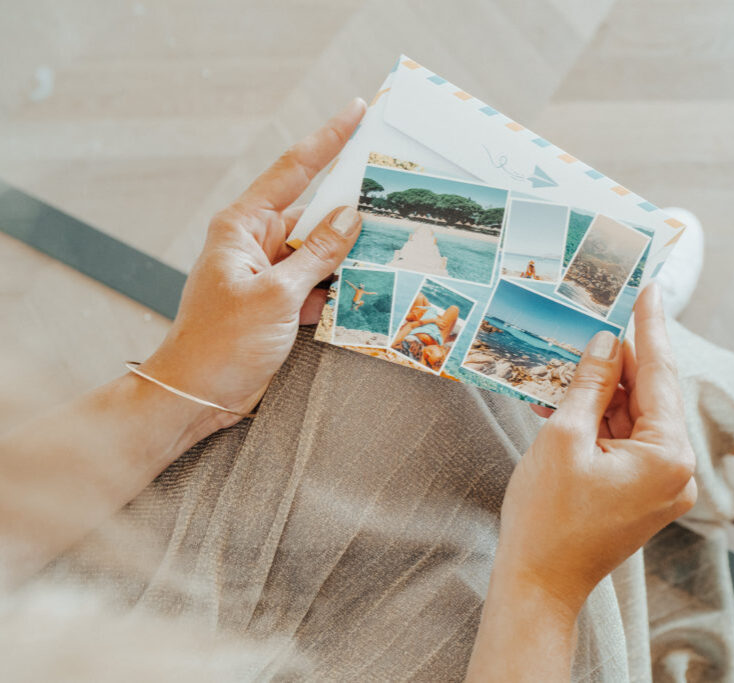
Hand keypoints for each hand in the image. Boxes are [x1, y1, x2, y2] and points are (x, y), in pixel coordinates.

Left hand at [142, 98, 366, 430]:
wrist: (195, 394)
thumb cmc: (221, 342)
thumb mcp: (277, 295)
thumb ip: (318, 254)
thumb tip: (351, 216)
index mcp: (244, 226)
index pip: (293, 171)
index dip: (328, 139)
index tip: (357, 112)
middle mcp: (256, 243)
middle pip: (314, 214)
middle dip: (351, 210)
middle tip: (394, 198)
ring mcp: (269, 274)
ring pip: (321, 252)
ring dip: (350, 256)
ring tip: (392, 248)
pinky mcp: (279, 303)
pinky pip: (318, 284)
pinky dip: (340, 289)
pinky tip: (368, 291)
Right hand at [494, 284, 696, 613]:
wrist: (539, 584)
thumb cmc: (548, 517)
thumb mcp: (564, 437)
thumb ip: (591, 384)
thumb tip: (605, 343)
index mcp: (669, 455)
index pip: (660, 374)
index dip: (650, 327)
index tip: (648, 287)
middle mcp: (677, 470)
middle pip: (650, 395)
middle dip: (622, 357)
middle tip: (602, 312)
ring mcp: (662, 484)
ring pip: (635, 417)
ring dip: (607, 387)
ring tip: (578, 350)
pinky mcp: (642, 492)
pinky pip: (626, 440)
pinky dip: (602, 417)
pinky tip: (575, 391)